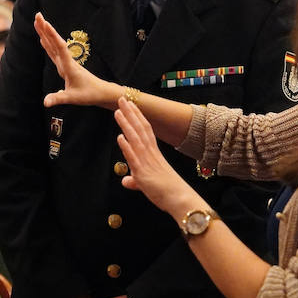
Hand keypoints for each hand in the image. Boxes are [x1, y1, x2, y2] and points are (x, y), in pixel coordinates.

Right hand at [33, 12, 118, 108]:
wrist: (101, 92)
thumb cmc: (89, 94)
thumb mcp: (73, 98)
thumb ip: (58, 99)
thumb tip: (45, 103)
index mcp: (68, 66)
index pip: (59, 47)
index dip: (51, 35)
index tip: (44, 23)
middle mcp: (66, 61)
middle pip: (54, 42)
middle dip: (45, 29)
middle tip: (37, 15)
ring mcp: (66, 63)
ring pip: (54, 45)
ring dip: (46, 33)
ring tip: (38, 22)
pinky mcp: (65, 66)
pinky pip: (54, 51)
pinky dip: (48, 43)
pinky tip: (43, 39)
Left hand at [115, 99, 200, 216]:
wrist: (180, 199)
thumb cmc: (168, 191)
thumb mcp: (148, 183)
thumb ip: (135, 180)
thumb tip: (126, 180)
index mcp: (154, 153)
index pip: (145, 130)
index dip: (137, 116)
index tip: (130, 105)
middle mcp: (151, 154)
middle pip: (140, 129)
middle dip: (130, 113)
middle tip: (122, 99)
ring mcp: (147, 162)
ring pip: (136, 139)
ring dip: (126, 124)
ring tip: (118, 111)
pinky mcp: (143, 173)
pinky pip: (134, 157)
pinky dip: (126, 146)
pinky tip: (120, 137)